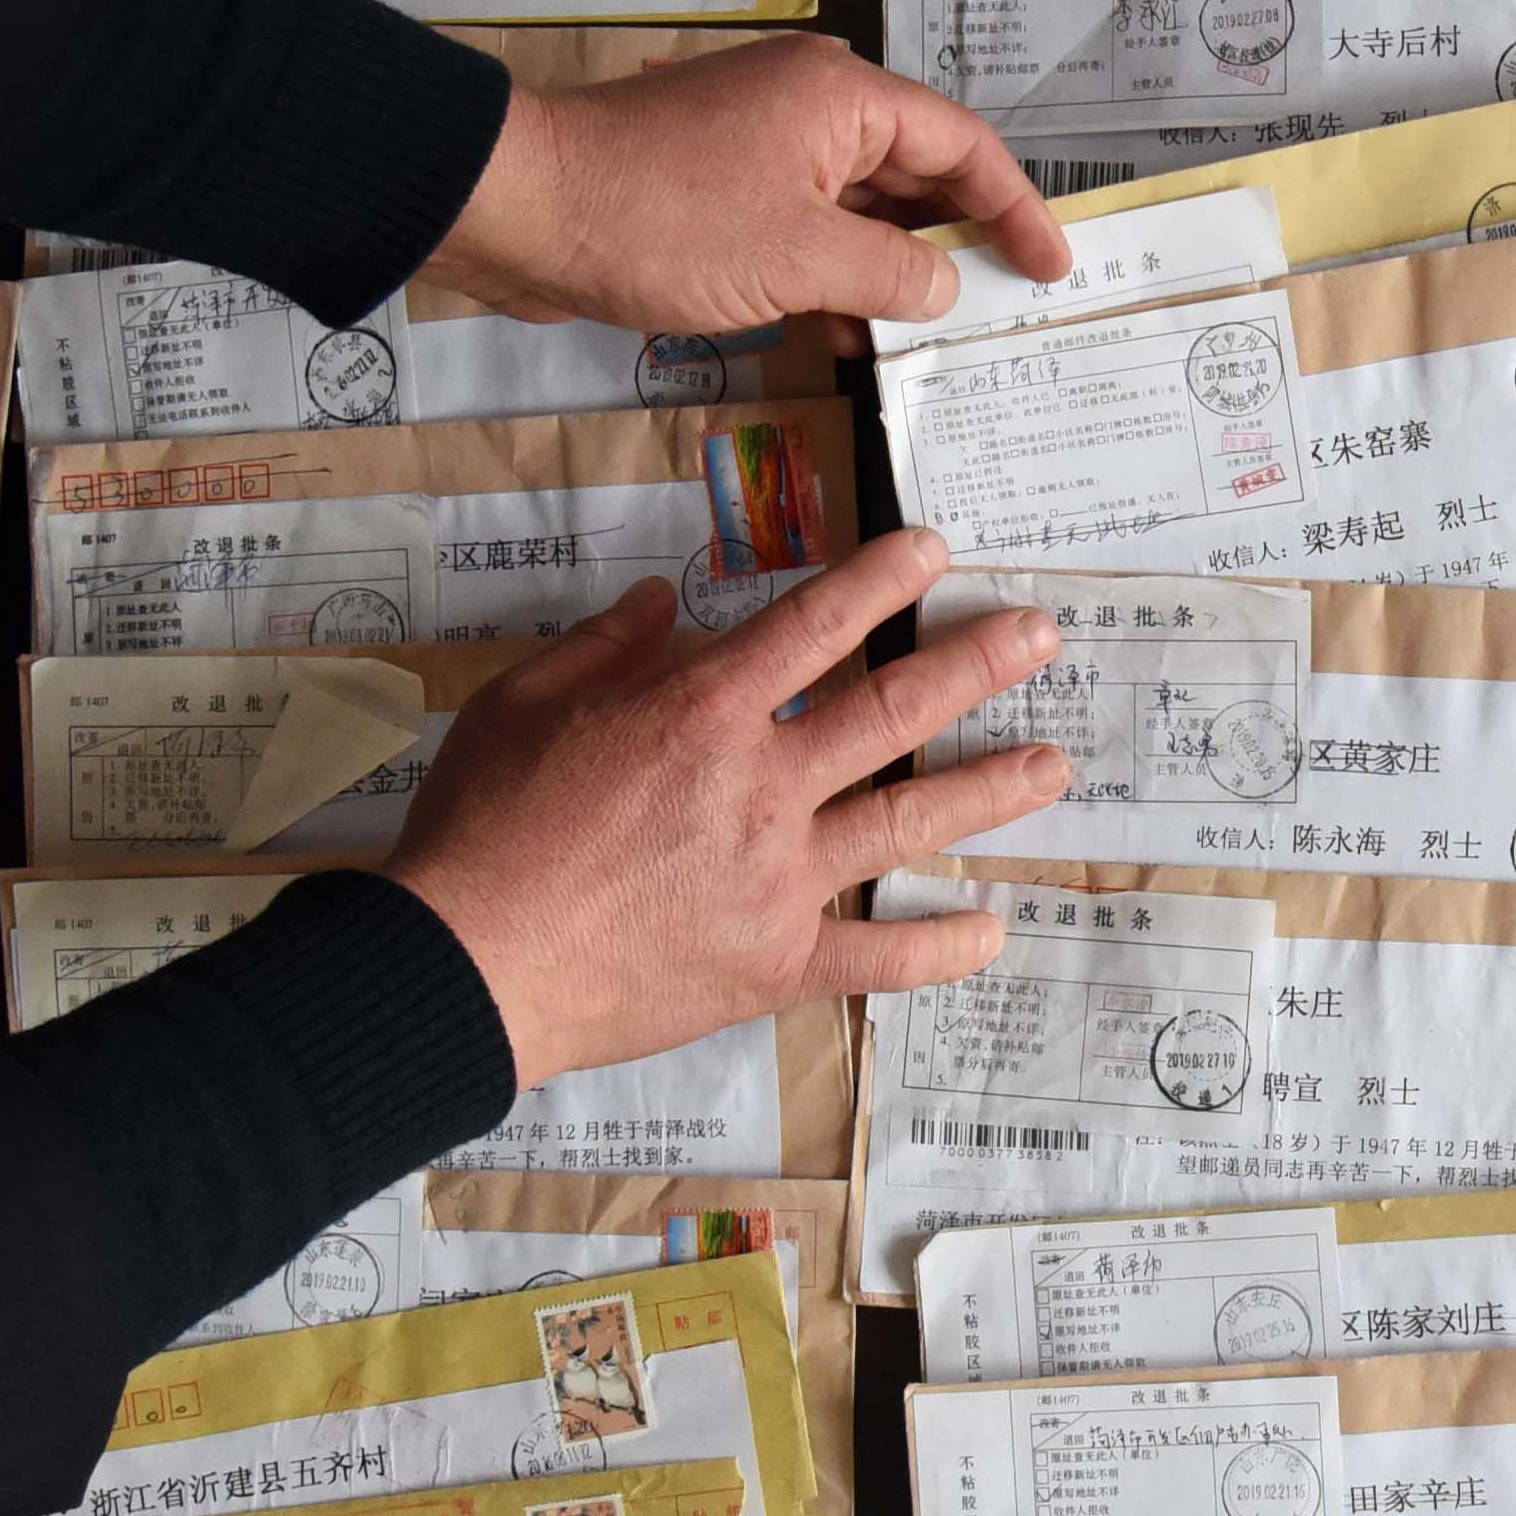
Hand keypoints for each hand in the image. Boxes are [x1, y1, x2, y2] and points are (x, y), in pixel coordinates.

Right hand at [373, 528, 1065, 1083]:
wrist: (463, 964)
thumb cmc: (483, 826)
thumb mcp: (522, 702)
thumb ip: (603, 648)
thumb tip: (659, 605)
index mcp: (699, 713)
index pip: (812, 625)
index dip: (879, 579)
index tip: (934, 550)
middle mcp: (759, 788)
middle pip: (890, 712)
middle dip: (972, 665)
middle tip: (1039, 635)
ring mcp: (776, 880)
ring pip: (905, 824)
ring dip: (986, 789)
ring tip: (1052, 765)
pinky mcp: (773, 964)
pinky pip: (873, 956)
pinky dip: (936, 948)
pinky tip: (992, 931)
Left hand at [422, 36, 1073, 336]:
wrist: (526, 210)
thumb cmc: (663, 220)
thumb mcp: (798, 258)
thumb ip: (888, 275)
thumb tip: (943, 289)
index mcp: (843, 99)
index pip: (963, 146)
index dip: (1016, 208)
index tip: (1051, 266)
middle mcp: (810, 108)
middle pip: (915, 172)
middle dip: (958, 240)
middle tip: (1006, 304)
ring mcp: (762, 146)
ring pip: (858, 206)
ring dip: (893, 268)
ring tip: (935, 334)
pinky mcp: (719, 187)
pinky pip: (804, 227)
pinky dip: (834, 274)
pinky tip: (848, 333)